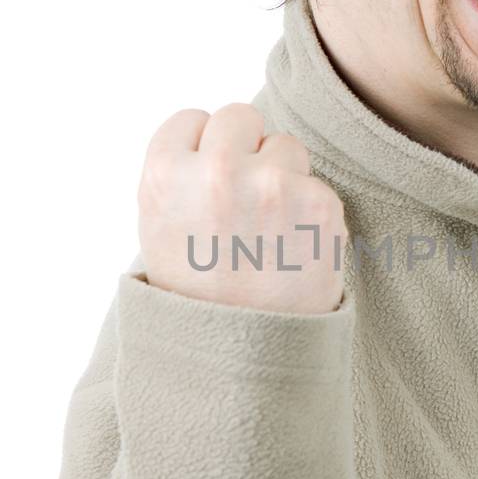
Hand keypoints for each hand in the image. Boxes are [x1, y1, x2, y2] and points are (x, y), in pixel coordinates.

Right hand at [137, 103, 347, 313]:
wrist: (241, 362)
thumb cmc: (196, 298)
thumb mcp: (157, 231)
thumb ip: (178, 176)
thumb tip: (208, 134)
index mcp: (165, 174)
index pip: (191, 120)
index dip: (201, 151)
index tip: (206, 185)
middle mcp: (217, 170)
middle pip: (240, 117)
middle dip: (245, 149)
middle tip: (242, 203)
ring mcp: (272, 184)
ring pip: (286, 145)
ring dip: (282, 177)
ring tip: (268, 233)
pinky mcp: (320, 203)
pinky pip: (317, 185)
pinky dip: (310, 213)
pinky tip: (292, 251)